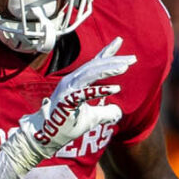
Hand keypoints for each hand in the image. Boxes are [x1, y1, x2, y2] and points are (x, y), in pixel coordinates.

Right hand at [1, 37, 135, 171]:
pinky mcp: (67, 101)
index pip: (94, 64)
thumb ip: (105, 112)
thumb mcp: (92, 118)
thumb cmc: (67, 126)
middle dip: (114, 60)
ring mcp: (68, 90)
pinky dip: (100, 90)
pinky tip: (116, 89)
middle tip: (132, 59)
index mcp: (76, 82)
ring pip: (90, 73)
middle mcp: (71, 81)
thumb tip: (119, 112)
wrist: (46, 137)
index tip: (119, 41)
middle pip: (95, 65)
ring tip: (125, 67)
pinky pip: (85, 93)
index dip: (107, 52)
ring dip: (108, 69)